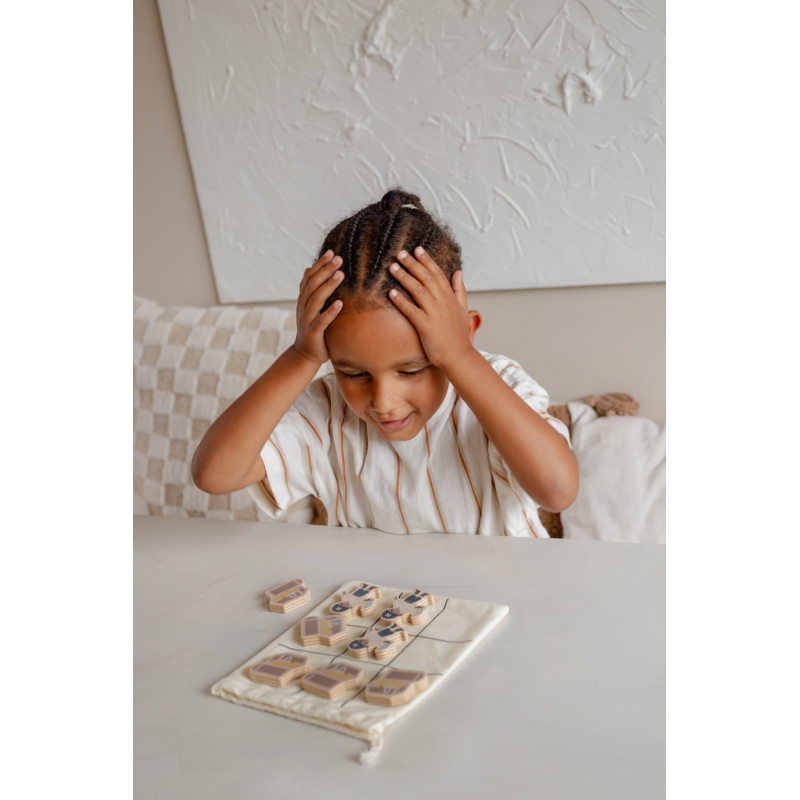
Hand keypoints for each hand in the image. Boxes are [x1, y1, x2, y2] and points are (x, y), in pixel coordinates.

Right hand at [292, 250, 343, 364]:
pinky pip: (321, 321)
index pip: (310, 277)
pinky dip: (330, 312)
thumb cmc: (313, 329)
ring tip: (341, 274)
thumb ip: (311, 290)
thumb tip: (310, 268)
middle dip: (325, 270)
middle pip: (313, 285)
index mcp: (303, 300)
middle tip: (339, 258)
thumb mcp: (311, 308)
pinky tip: (340, 304)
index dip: (319, 265)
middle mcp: (303, 307)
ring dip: (328, 286)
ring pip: (316, 300)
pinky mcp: (313, 333)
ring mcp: (307, 320)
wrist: (305, 354)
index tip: (331, 252)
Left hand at [387, 247, 473, 368]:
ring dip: (404, 277)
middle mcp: (443, 302)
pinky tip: (391, 293)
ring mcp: (434, 314)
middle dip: (412, 264)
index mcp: (450, 297)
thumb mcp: (463, 309)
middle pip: (426, 278)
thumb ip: (459, 289)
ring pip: (418, 290)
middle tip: (399, 253)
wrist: (459, 356)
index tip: (417, 249)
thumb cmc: (458, 335)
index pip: (438, 273)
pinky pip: (411, 310)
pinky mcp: (426, 326)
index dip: (427, 260)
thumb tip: (458, 272)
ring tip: (392, 267)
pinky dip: (401, 301)